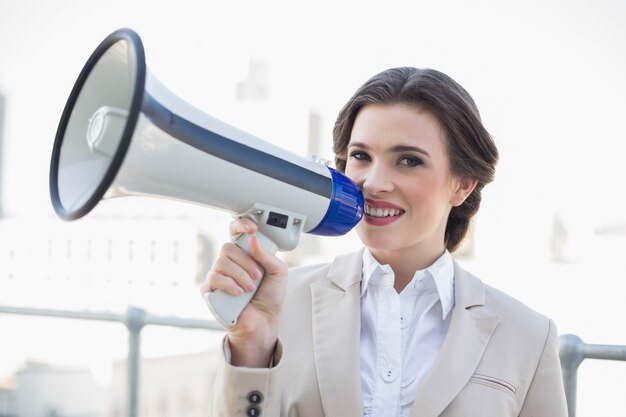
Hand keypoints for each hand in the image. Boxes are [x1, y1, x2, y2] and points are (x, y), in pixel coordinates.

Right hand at [200, 217, 287, 366]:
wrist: (264, 322)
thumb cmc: (271, 297)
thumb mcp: (278, 272)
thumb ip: (267, 255)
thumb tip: (252, 239)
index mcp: (245, 254)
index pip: (235, 233)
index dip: (240, 225)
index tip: (251, 229)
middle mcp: (229, 263)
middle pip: (227, 247)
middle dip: (246, 261)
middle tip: (257, 276)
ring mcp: (217, 276)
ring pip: (222, 262)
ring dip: (240, 275)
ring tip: (250, 289)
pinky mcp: (209, 290)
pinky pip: (215, 278)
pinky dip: (230, 284)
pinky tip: (239, 293)